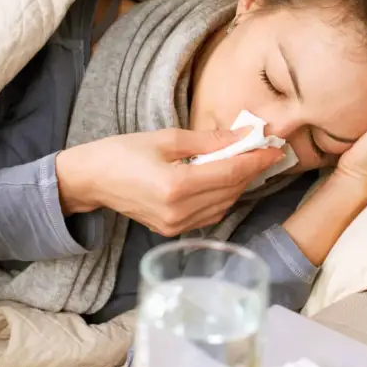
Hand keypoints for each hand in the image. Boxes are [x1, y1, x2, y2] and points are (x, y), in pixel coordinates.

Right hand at [56, 128, 283, 235]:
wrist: (91, 180)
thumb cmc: (122, 152)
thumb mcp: (165, 139)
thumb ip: (208, 141)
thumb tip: (243, 137)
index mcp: (176, 186)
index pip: (230, 174)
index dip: (256, 161)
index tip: (275, 148)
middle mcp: (178, 211)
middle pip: (230, 191)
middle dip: (251, 170)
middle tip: (265, 151)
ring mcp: (175, 225)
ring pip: (223, 205)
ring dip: (239, 184)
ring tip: (247, 162)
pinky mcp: (172, 230)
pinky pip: (209, 214)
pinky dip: (223, 197)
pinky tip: (225, 180)